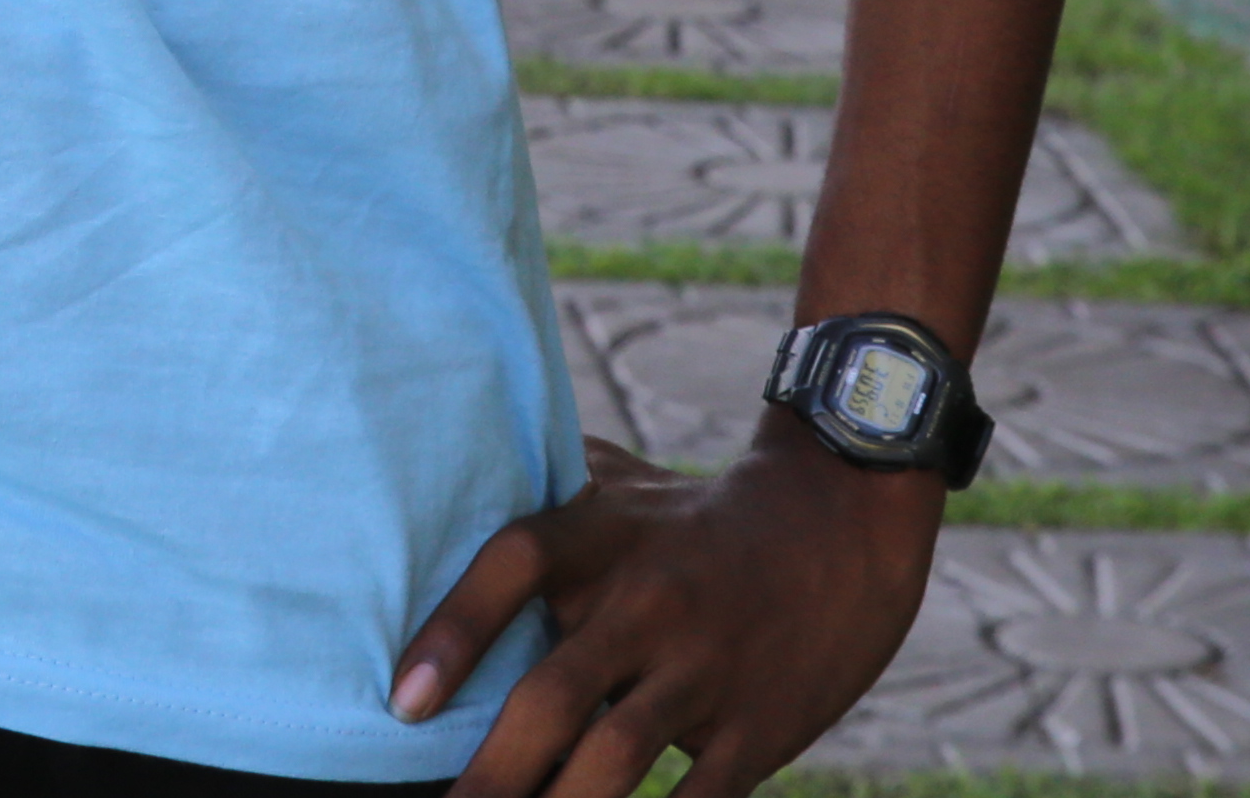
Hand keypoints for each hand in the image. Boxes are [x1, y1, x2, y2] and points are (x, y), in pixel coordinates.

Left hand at [395, 425, 942, 797]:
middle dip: (492, 774)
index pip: (514, 565)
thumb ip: (536, 493)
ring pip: (618, 759)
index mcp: (601, 536)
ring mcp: (706, 666)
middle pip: (554, 694)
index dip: (454, 630)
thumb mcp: (615, 482)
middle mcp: (648, 599)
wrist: (843, 517)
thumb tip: (435, 498)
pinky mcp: (760, 725)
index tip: (405, 703)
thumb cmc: (695, 510)